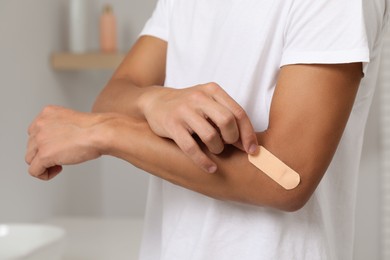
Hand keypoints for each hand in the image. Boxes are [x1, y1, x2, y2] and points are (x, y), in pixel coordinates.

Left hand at [25, 106, 103, 179]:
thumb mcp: (72, 121)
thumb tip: (58, 142)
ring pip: (30, 158)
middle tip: (62, 155)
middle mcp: (40, 124)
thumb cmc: (95, 129)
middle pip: (31, 145)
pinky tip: (57, 170)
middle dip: (44, 153)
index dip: (46, 143)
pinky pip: (34, 171)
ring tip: (60, 163)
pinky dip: (44, 174)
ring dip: (44, 164)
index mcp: (47, 113)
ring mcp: (40, 140)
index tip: (58, 146)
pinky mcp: (44, 155)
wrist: (100, 133)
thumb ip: (60, 128)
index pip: (35, 132)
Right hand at [140, 82, 257, 172]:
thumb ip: (226, 116)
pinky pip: (191, 147)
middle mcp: (199, 98)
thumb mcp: (208, 102)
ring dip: (217, 148)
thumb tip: (248, 143)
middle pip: (227, 121)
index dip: (248, 134)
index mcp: (212, 91)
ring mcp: (184, 111)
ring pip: (210, 135)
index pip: (238, 112)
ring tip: (215, 150)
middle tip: (228, 146)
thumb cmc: (188, 106)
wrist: (155, 101)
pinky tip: (210, 168)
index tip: (252, 150)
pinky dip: (203, 161)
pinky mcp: (171, 125)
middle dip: (233, 139)